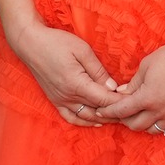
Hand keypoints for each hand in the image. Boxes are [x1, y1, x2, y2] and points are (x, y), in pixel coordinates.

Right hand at [6, 19, 121, 126]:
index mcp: (76, 84)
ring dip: (102, 119)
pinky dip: (84, 122)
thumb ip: (98, 71)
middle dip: (115, 113)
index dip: (120, 102)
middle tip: (131, 111)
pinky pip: (71, 117)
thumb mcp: (82, 51)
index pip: (104, 100)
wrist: (30, 43)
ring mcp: (60, 100)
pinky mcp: (54, 100)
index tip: (134, 101)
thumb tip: (112, 88)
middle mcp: (67, 97)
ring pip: (86, 117)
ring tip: (118, 117)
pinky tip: (95, 121)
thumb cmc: (56, 42)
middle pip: (97, 111)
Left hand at [97, 38, 164, 134]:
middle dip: (124, 120)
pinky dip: (158, 125)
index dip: (108, 112)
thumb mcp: (147, 65)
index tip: (101, 111)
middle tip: (120, 112)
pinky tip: (155, 117)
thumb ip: (133, 82)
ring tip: (138, 115)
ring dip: (141, 124)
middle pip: (135, 125)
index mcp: (146, 98)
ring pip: (151, 130)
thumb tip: (122, 93)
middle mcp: (159, 111)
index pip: (121, 111)